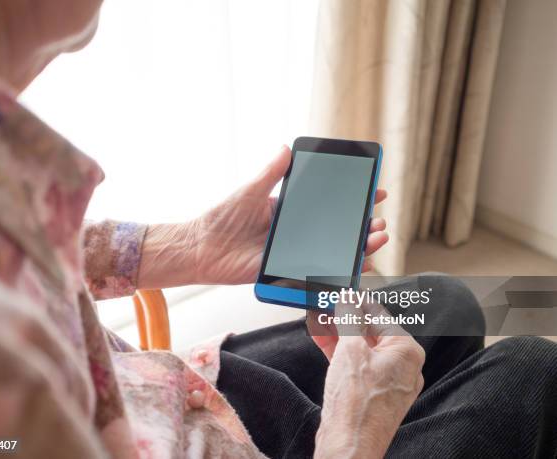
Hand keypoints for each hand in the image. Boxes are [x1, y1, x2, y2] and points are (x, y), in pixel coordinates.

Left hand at [192, 145, 387, 284]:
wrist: (200, 249)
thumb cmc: (221, 219)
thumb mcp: (249, 191)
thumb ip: (270, 174)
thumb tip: (286, 148)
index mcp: (289, 213)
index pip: (328, 205)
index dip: (352, 200)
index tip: (374, 192)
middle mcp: (295, 234)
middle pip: (337, 231)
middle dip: (363, 226)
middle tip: (380, 220)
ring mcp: (292, 255)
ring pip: (332, 252)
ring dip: (358, 247)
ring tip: (377, 237)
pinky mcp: (285, 273)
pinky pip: (316, 274)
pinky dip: (338, 272)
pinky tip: (356, 266)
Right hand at [312, 302, 424, 458]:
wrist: (349, 445)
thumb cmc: (357, 403)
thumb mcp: (350, 349)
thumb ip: (349, 318)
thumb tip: (348, 299)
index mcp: (407, 351)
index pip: (380, 314)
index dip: (356, 299)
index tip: (342, 290)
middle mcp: (403, 366)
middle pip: (370, 331)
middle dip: (344, 317)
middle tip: (326, 303)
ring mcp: (388, 382)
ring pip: (361, 348)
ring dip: (338, 333)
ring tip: (318, 317)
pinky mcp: (372, 394)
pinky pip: (357, 365)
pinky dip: (340, 352)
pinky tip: (321, 339)